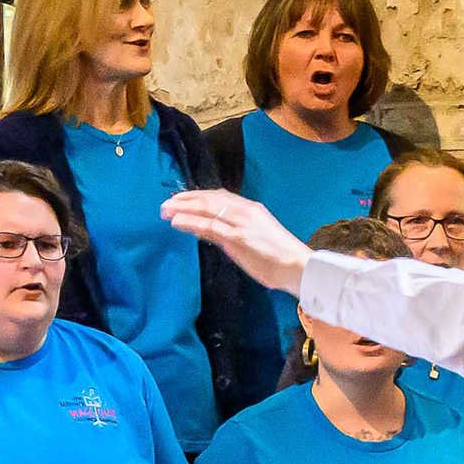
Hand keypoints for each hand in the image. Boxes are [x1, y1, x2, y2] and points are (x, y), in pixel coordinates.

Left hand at [161, 189, 309, 292]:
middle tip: (165, 204)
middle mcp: (246, 210)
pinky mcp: (240, 237)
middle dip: (185, 200)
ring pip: (208, 209)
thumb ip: (228, 232)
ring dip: (183, 208)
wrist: (298, 267)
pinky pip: (211, 226)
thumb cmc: (276, 257)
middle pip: (210, 199)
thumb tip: (204, 229)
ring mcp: (242, 223)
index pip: (219, 196)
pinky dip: (192, 222)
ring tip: (165, 211)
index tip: (180, 198)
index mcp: (250, 209)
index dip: (197, 195)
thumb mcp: (250, 239)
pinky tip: (177, 222)